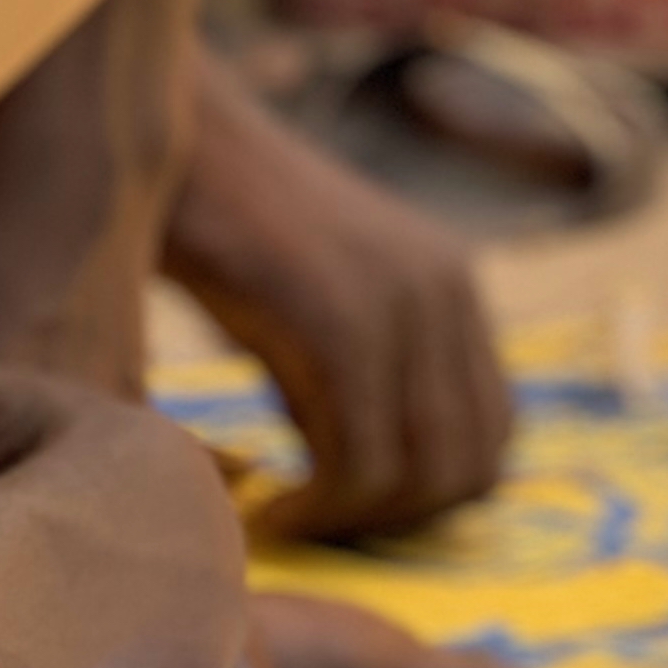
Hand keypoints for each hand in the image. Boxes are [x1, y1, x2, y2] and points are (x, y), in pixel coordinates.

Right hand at [162, 54, 515, 542]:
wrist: (172, 141)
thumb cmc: (224, 234)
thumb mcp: (321, 308)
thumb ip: (368, 380)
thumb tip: (380, 489)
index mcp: (454, 286)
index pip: (495, 433)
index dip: (433, 496)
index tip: (354, 512)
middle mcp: (449, 290)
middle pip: (474, 466)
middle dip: (398, 521)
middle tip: (320, 525)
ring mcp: (404, 302)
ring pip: (423, 474)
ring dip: (356, 521)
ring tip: (289, 516)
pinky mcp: (346, 321)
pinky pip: (361, 461)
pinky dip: (318, 509)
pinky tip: (268, 506)